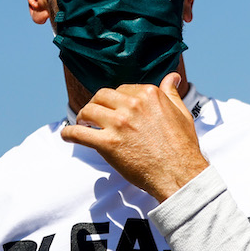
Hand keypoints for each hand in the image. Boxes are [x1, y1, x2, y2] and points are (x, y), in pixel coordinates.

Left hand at [59, 73, 208, 202]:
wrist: (179, 174)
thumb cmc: (182, 146)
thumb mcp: (181, 113)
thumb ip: (171, 93)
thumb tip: (172, 77)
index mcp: (149, 95)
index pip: (123, 89)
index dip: (116, 100)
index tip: (114, 109)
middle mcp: (132, 105)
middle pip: (102, 96)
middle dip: (96, 104)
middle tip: (94, 114)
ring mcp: (119, 124)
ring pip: (88, 110)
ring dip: (81, 116)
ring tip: (82, 123)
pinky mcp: (108, 143)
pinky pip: (79, 133)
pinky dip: (69, 133)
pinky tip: (67, 136)